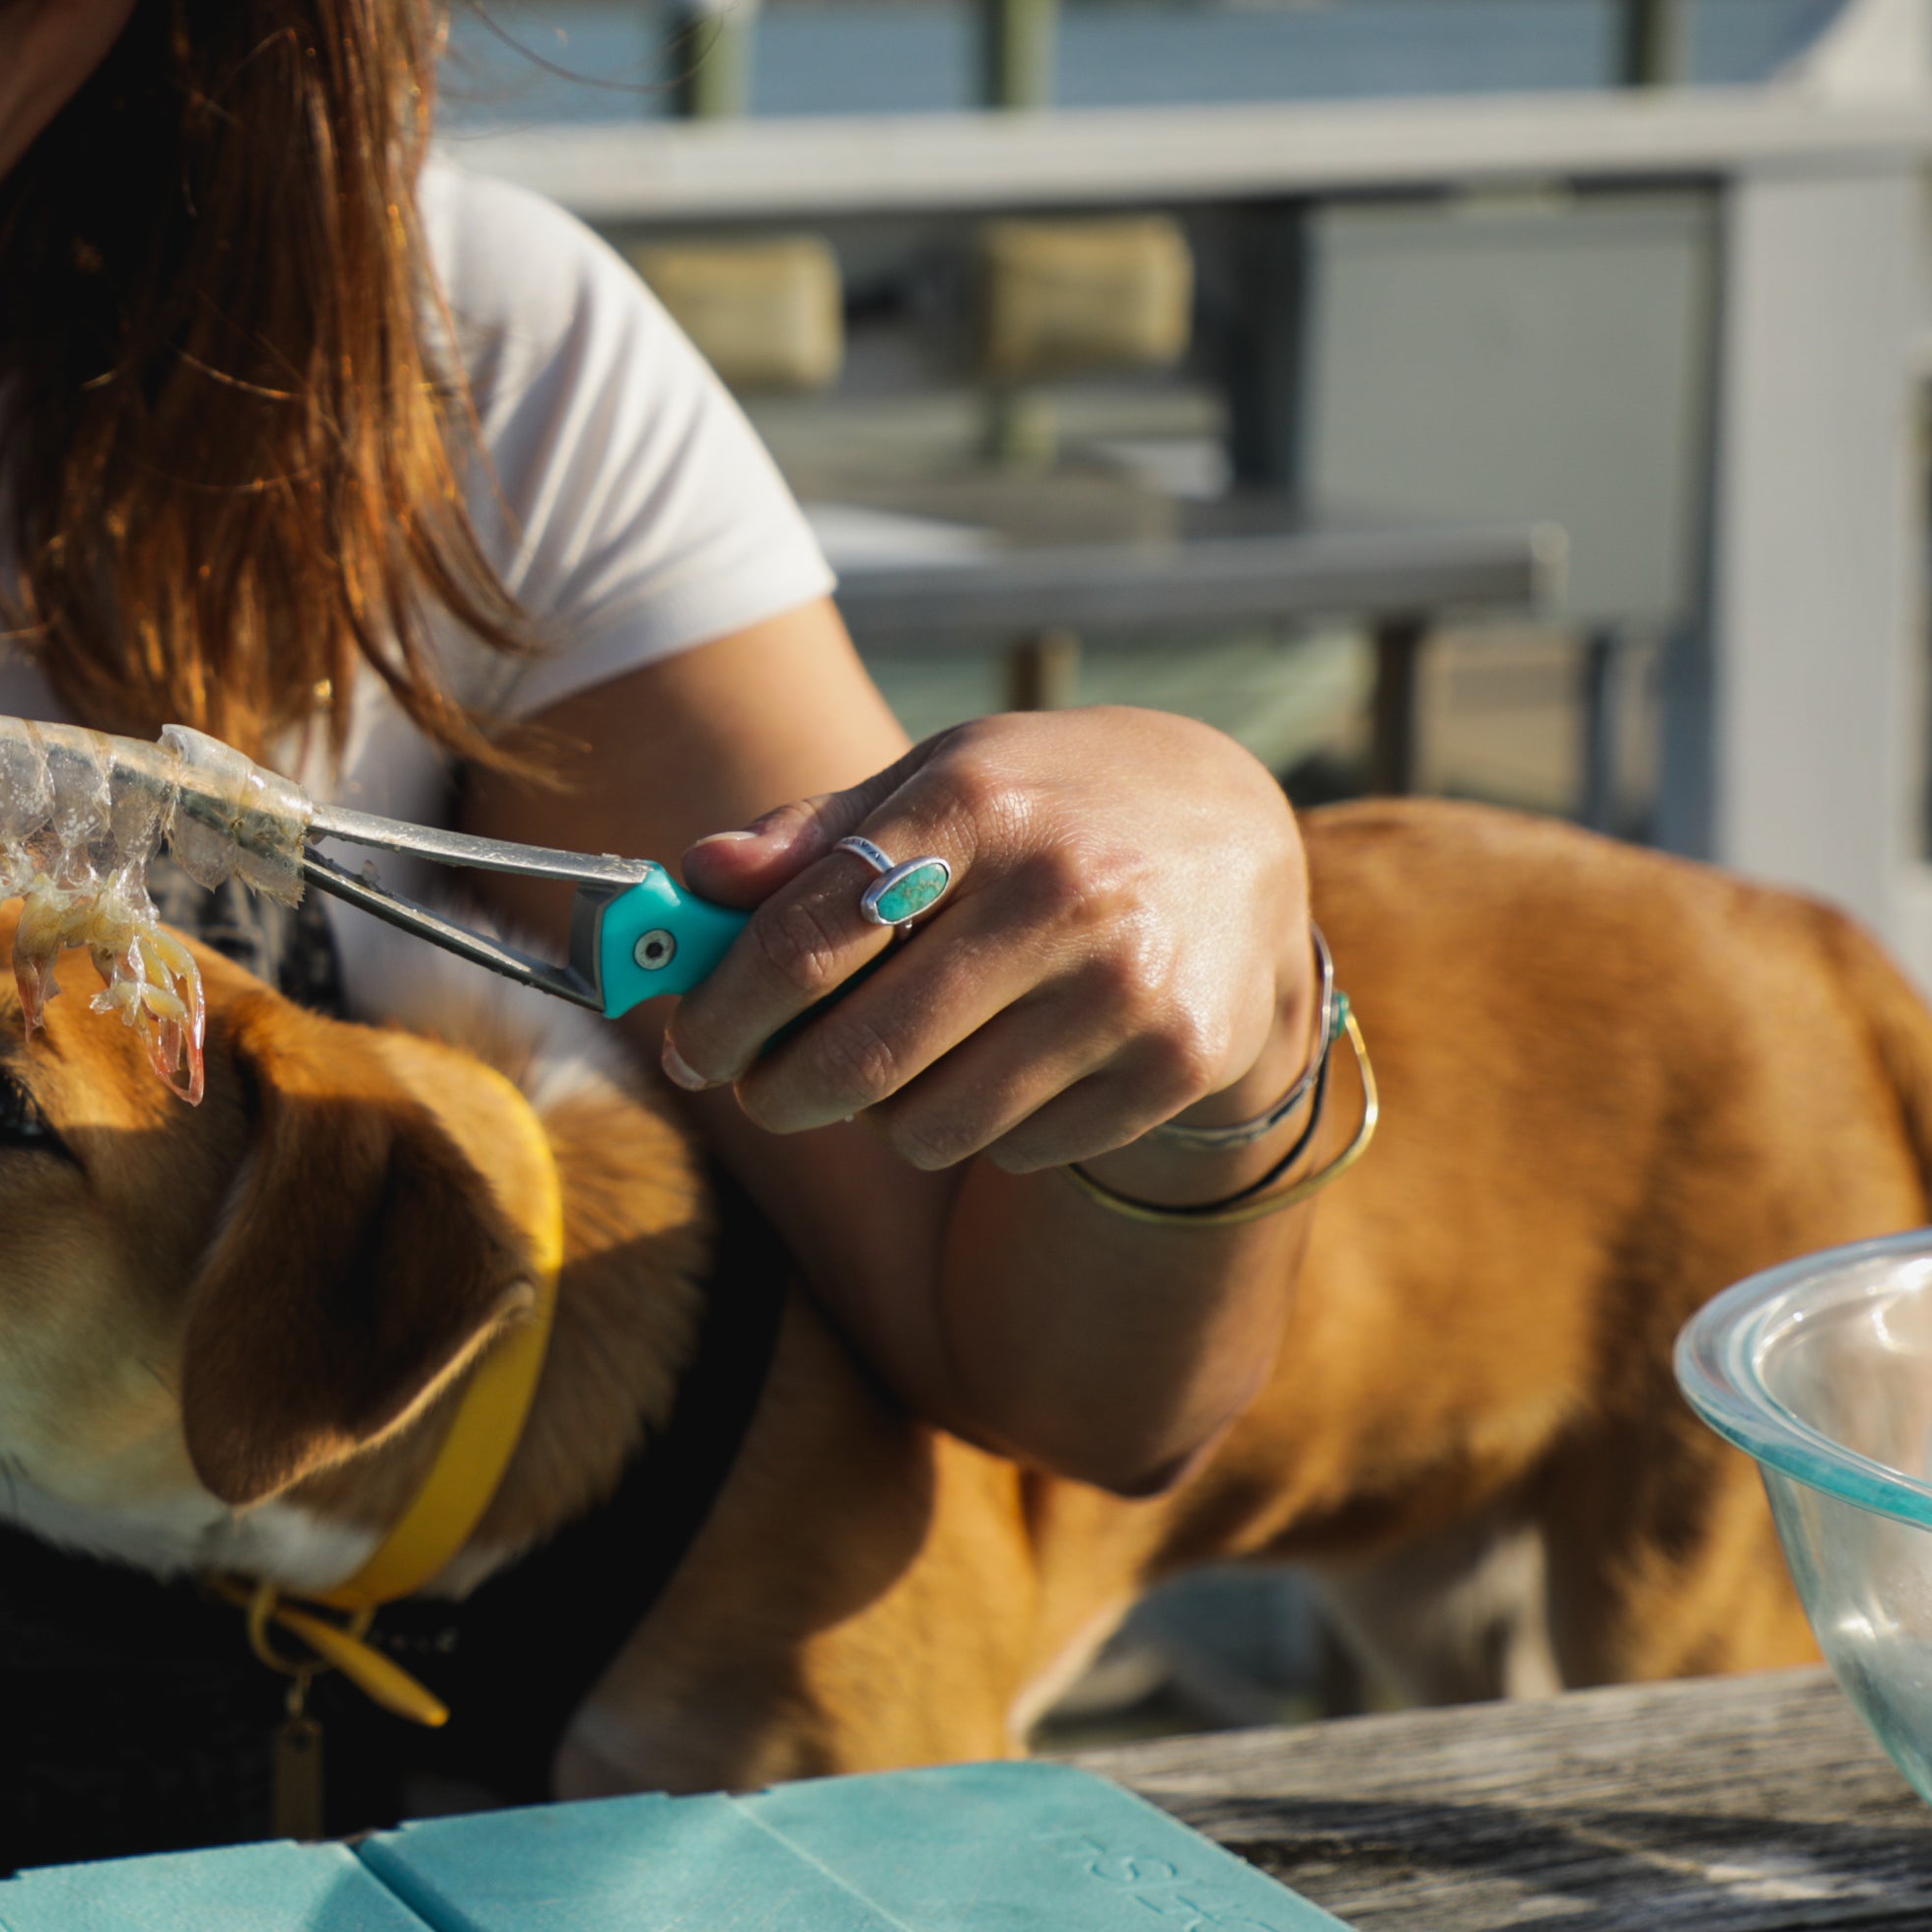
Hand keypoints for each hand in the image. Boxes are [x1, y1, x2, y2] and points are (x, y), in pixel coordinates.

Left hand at [651, 708, 1317, 1178]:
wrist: (1240, 837)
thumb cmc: (1043, 810)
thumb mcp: (938, 783)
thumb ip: (811, 836)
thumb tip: (695, 879)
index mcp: (976, 805)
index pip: (806, 939)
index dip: (726, 1014)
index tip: (691, 1052)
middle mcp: (1060, 890)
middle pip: (859, 1057)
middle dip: (782, 1093)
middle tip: (767, 1090)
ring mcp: (1126, 984)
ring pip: (929, 1125)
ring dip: (884, 1116)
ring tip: (903, 1061)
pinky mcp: (1176, 1062)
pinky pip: (1014, 1148)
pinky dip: (985, 1127)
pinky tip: (1013, 1061)